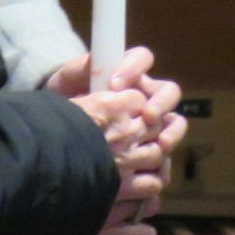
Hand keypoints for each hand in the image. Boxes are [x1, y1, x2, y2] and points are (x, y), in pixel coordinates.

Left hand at [51, 48, 187, 162]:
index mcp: (129, 73)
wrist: (59, 129)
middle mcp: (146, 95)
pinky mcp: (149, 150)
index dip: (134, 69)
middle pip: (169, 92)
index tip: (114, 85)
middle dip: (162, 103)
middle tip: (148, 116)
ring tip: (162, 145)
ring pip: (174, 124)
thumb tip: (95, 65)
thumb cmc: (68, 96)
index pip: (142, 59)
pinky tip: (154, 175)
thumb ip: (81, 69)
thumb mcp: (69, 79)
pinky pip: (164, 157)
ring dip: (172, 133)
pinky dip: (163, 167)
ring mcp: (151, 124)